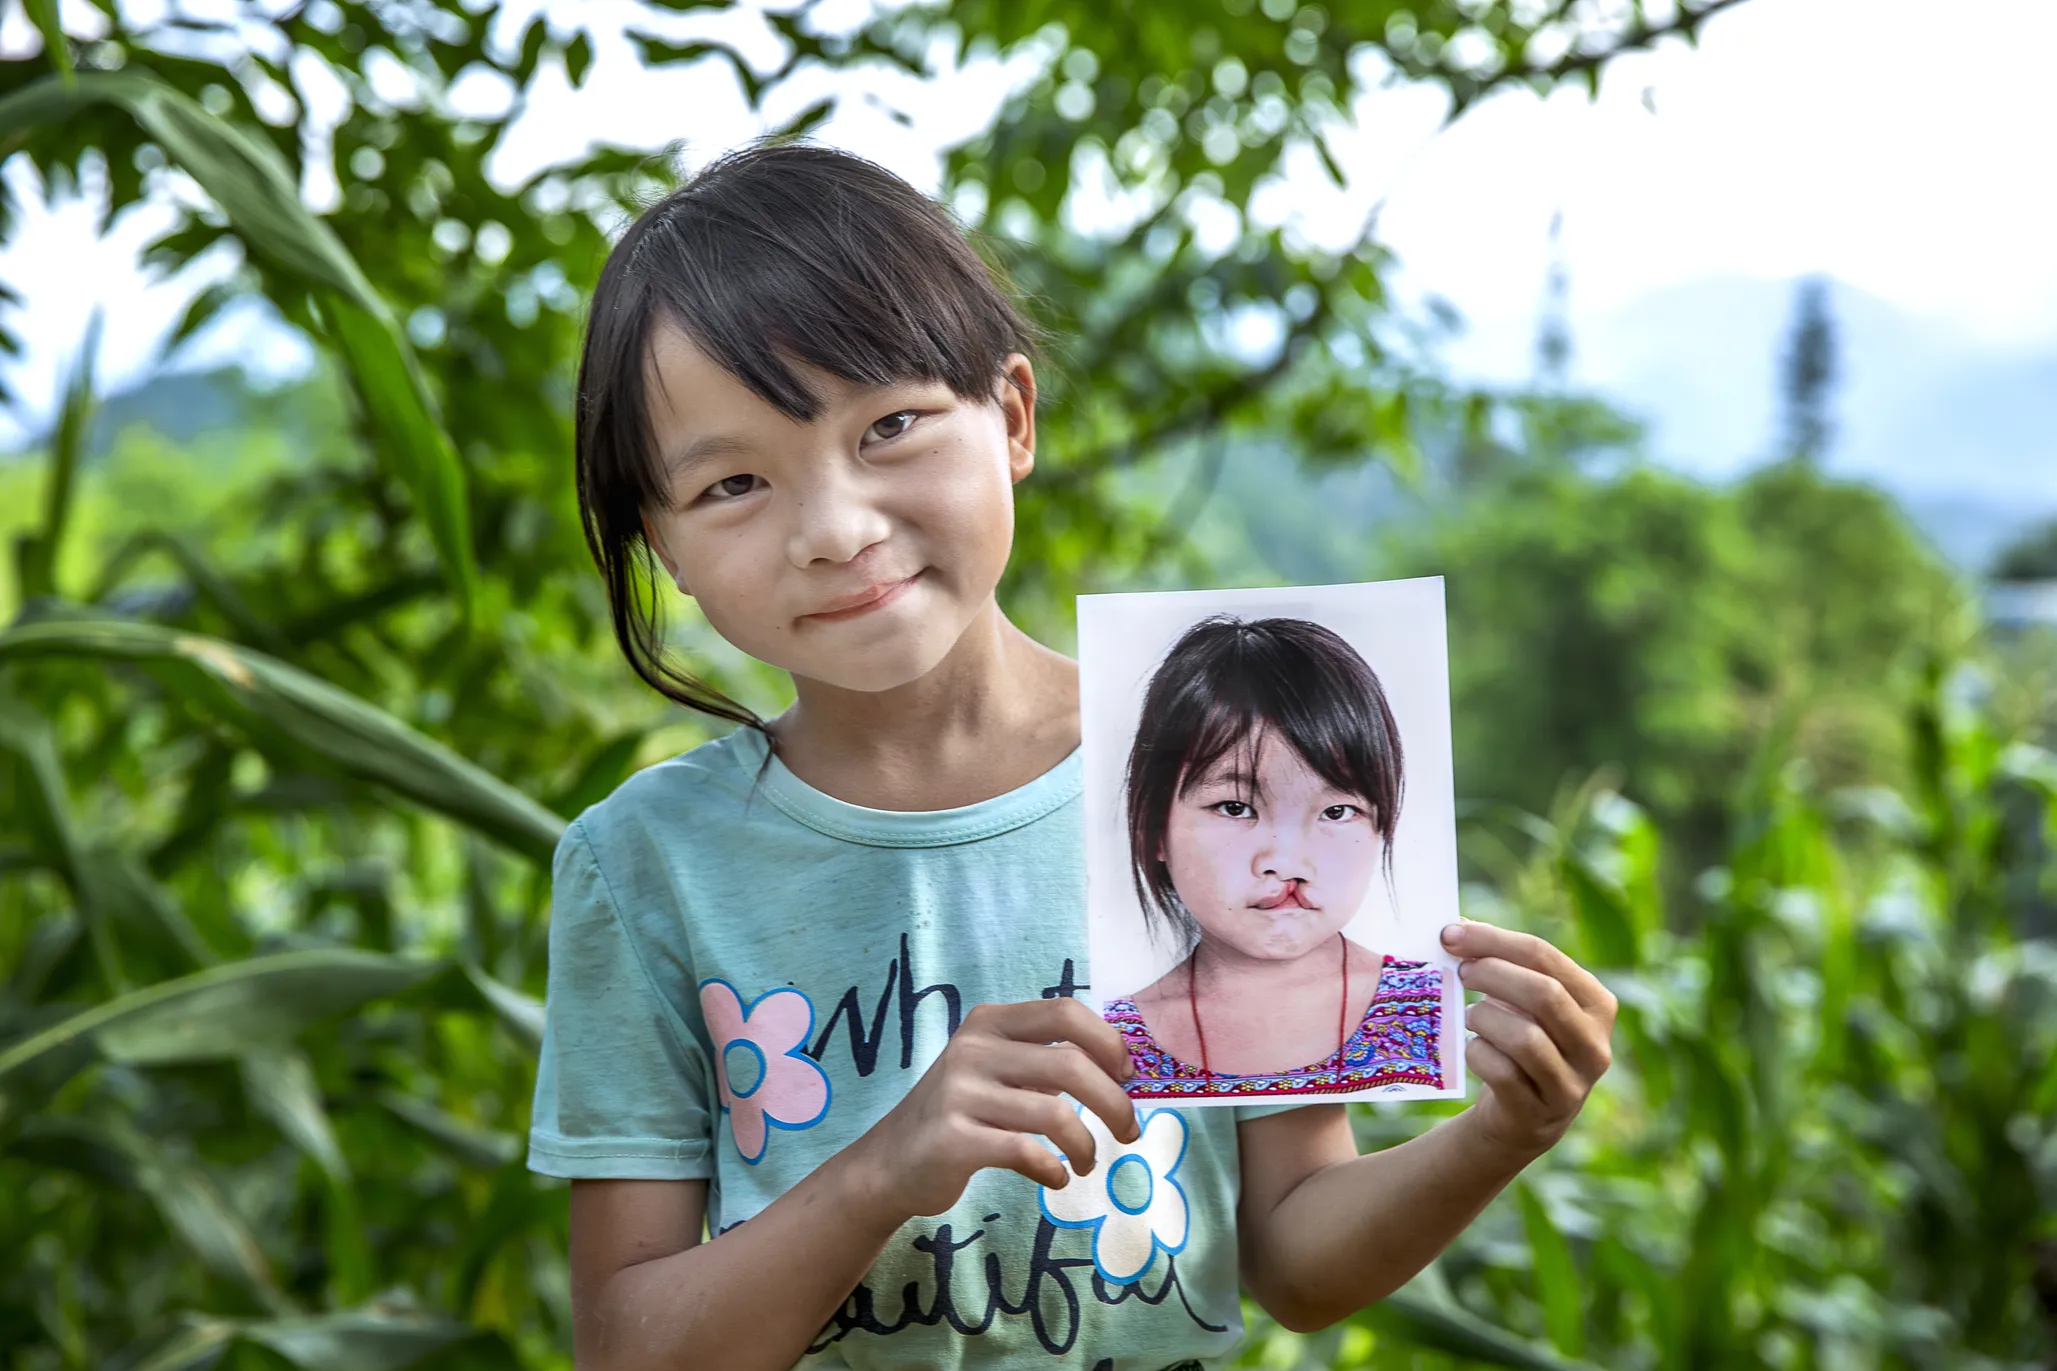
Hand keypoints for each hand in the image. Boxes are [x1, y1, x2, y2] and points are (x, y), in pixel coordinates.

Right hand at [839, 998, 1140, 1221]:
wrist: (891, 1162)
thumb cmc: (961, 1113)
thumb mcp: (996, 1070)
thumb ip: (1046, 1062)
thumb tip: (1121, 1071)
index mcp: (990, 1022)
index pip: (1066, 1011)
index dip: (1109, 1042)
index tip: (1127, 1076)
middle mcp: (973, 1048)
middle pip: (1071, 1063)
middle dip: (1114, 1102)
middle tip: (1129, 1131)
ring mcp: (960, 1093)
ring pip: (1055, 1113)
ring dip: (1086, 1145)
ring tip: (1086, 1162)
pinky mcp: (954, 1140)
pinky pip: (1028, 1152)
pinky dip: (1054, 1169)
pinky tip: (1056, 1178)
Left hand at [1443, 920, 1616, 1160]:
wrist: (1521, 1115)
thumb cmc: (1520, 1040)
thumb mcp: (1524, 1001)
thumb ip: (1501, 962)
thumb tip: (1457, 927)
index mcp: (1597, 1004)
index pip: (1545, 957)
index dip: (1494, 940)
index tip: (1453, 935)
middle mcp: (1594, 1045)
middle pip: (1543, 994)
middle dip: (1491, 975)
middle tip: (1461, 972)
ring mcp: (1572, 1084)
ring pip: (1525, 1037)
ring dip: (1484, 1018)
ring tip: (1470, 1015)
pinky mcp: (1540, 1113)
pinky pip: (1503, 1073)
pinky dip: (1479, 1054)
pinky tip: (1474, 1048)